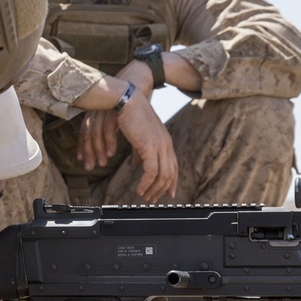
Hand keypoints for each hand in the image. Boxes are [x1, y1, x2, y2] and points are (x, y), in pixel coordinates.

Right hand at [78, 78, 177, 201]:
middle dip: (162, 189)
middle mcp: (166, 144)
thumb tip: (140, 162)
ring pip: (162, 175)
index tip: (169, 194)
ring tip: (144, 196)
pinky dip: (146, 183)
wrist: (127, 101)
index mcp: (165, 141)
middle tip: (152, 199)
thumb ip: (141, 150)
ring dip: (153, 189)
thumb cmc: (130, 115)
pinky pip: (151, 172)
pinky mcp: (150, 147)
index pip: (173, 166)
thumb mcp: (139, 135)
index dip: (172, 182)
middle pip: (170, 173)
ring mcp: (160, 145)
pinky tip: (139, 189)